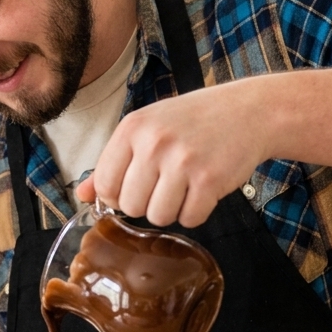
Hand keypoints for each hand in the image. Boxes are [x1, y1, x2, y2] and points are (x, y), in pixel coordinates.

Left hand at [76, 81, 268, 226]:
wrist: (248, 111)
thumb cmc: (192, 122)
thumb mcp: (147, 130)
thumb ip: (112, 162)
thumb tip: (82, 194)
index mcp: (132, 128)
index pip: (105, 185)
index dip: (117, 196)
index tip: (135, 187)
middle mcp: (154, 143)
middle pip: (130, 206)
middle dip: (146, 204)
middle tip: (166, 184)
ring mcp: (183, 161)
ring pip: (158, 217)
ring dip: (171, 210)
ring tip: (184, 187)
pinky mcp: (210, 180)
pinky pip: (190, 220)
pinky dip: (196, 213)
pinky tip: (203, 190)